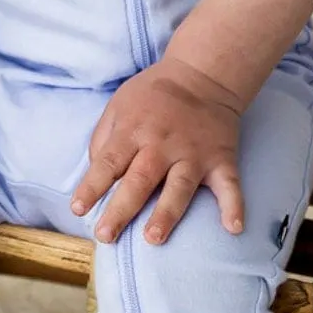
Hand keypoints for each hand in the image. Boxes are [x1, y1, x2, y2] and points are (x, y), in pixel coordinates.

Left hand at [72, 61, 247, 246]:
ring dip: (167, 213)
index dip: (92, 186)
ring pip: (179, 187)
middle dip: (121, 209)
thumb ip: (103, 140)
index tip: (78, 209)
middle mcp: (162, 145)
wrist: (203, 74)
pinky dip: (234, 206)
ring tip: (153, 238)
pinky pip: (229, 185)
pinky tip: (233, 228)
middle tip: (106, 236)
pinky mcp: (221, 159)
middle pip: (140, 180)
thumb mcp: (118, 106)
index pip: (108, 163)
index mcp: (133, 131)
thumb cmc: (153, 95)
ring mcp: (194, 154)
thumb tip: (95, 176)